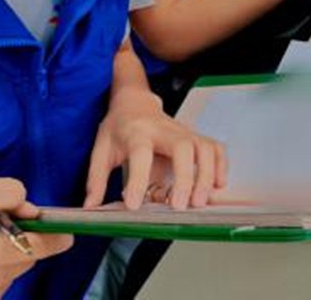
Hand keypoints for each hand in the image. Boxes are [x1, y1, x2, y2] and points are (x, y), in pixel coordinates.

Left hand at [84, 89, 226, 210]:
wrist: (134, 103)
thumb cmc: (119, 128)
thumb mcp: (100, 150)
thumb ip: (95, 180)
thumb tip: (90, 209)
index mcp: (137, 132)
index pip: (140, 153)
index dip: (138, 180)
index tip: (135, 205)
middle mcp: (164, 130)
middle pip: (183, 148)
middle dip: (185, 177)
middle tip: (180, 206)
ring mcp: (184, 132)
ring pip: (204, 148)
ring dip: (206, 175)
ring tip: (199, 202)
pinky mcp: (196, 136)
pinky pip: (215, 148)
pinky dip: (220, 166)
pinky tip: (217, 186)